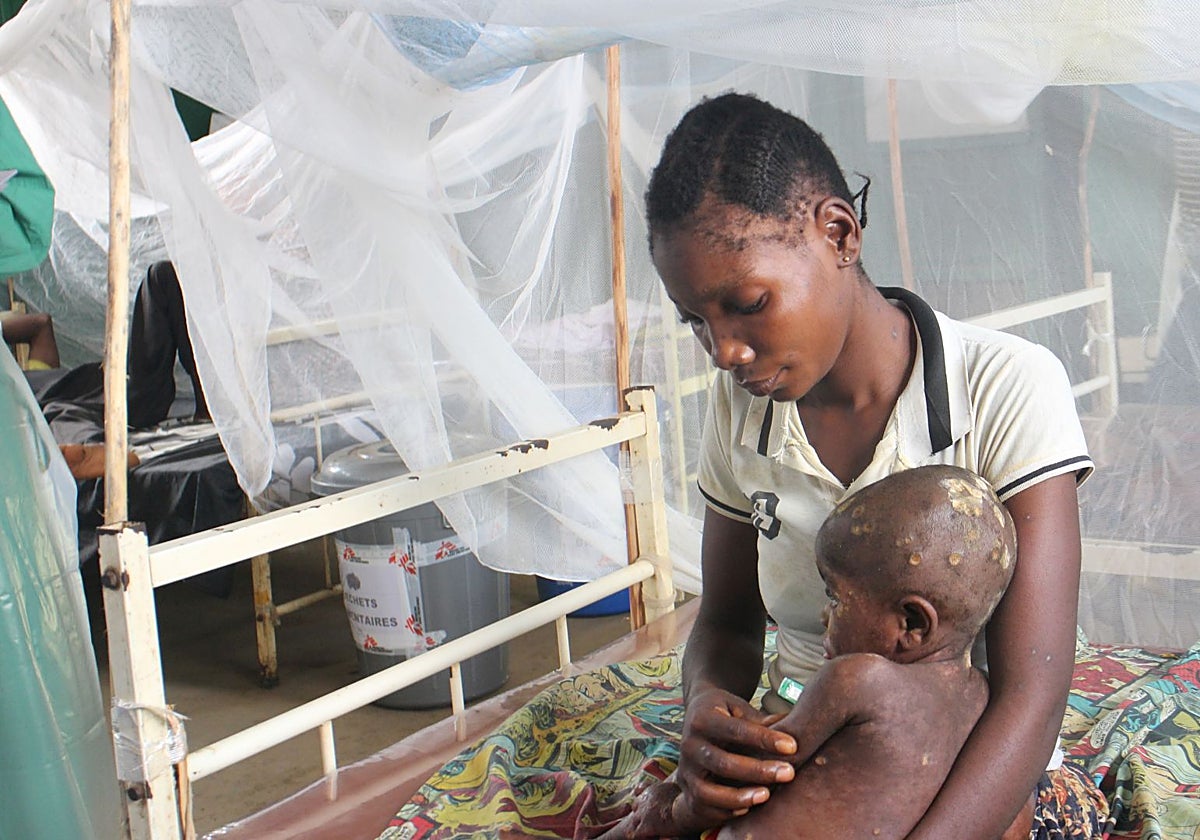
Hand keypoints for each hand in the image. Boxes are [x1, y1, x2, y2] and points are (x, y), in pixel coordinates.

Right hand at [674, 686, 796, 825]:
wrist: (695, 725)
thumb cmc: (725, 716)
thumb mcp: (738, 709)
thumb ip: (762, 721)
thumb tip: (799, 726)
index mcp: (701, 719)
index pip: (734, 730)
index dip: (764, 739)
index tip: (792, 746)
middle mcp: (688, 745)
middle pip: (722, 763)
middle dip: (757, 770)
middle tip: (788, 773)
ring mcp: (685, 771)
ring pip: (708, 791)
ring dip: (739, 796)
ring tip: (767, 794)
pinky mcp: (687, 791)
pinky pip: (705, 807)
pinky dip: (727, 810)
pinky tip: (750, 807)